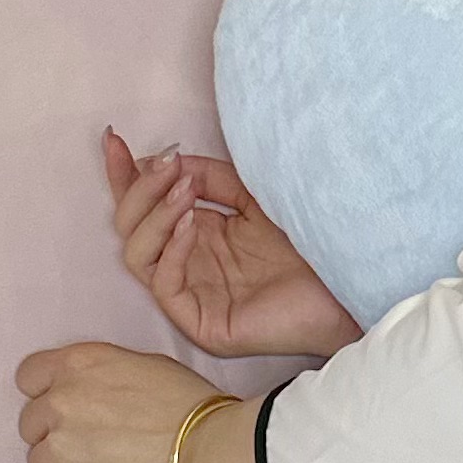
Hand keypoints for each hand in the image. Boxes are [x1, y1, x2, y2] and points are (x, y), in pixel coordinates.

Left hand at [13, 339, 271, 462]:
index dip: (45, 393)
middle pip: (30, 424)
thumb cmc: (192, 408)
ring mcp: (60, 449)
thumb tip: (96, 393)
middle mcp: (59, 402)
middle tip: (93, 445)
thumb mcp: (146, 366)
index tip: (65, 407)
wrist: (210, 454)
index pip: (29, 377)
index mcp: (77, 365)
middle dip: (55, 433)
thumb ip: (103, 376)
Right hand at [103, 127, 359, 361]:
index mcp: (197, 235)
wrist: (347, 282)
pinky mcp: (201, 323)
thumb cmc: (311, 241)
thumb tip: (166, 161)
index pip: (145, 205)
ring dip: (154, 215)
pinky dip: (171, 248)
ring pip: (136, 254)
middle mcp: (188, 264)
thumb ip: (210, 177)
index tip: (114, 139)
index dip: (124, 174)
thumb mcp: (253, 194)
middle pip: (130, 227)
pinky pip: (163, 283)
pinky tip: (192, 224)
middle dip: (139, 189)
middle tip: (167, 165)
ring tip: (185, 191)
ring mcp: (192, 295)